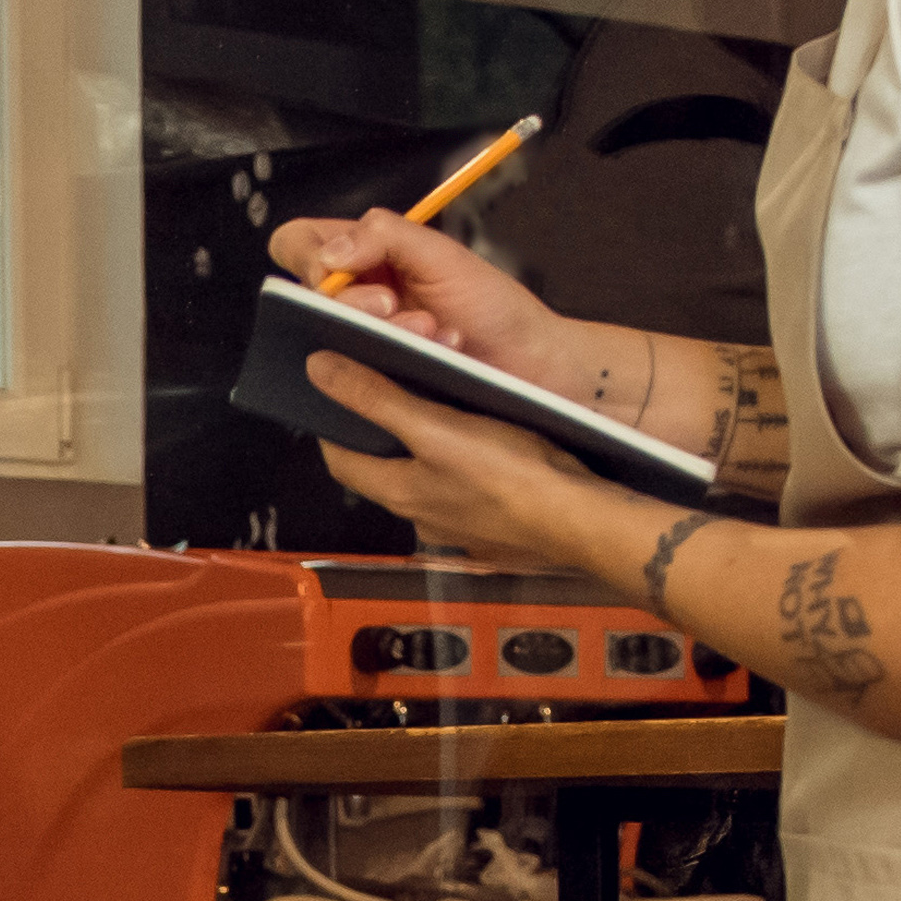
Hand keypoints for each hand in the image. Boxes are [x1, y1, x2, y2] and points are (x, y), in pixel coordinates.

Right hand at [270, 207, 567, 383]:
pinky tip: (435, 351)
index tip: (337, 269)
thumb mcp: (440, 254)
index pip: (298, 244)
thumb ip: (384, 235)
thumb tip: (328, 253)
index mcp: (364, 257)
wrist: (530, 362)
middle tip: (390, 303)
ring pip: (330, 337)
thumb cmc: (492, 306)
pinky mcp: (373, 382)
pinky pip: (354, 376)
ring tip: (429, 329)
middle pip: (306, 295)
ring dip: (382, 328)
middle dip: (350, 299)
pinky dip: (399, 356)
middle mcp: (355, 298)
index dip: (305, 256)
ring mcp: (362, 342)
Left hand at [302, 378, 625, 587]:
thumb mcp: (434, 426)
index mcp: (398, 494)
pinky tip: (490, 446)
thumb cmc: (510, 475)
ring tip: (445, 412)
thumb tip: (320, 371)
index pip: (341, 460)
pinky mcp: (498, 529)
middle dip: (385, 435)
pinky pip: (469, 492)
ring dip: (430, 451)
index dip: (333, 426)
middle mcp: (422, 518)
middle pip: (385, 470)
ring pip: (429, 482)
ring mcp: (462, 528)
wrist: (581, 519)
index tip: (334, 396)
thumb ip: (376, 398)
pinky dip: (468, 468)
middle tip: (393, 394)